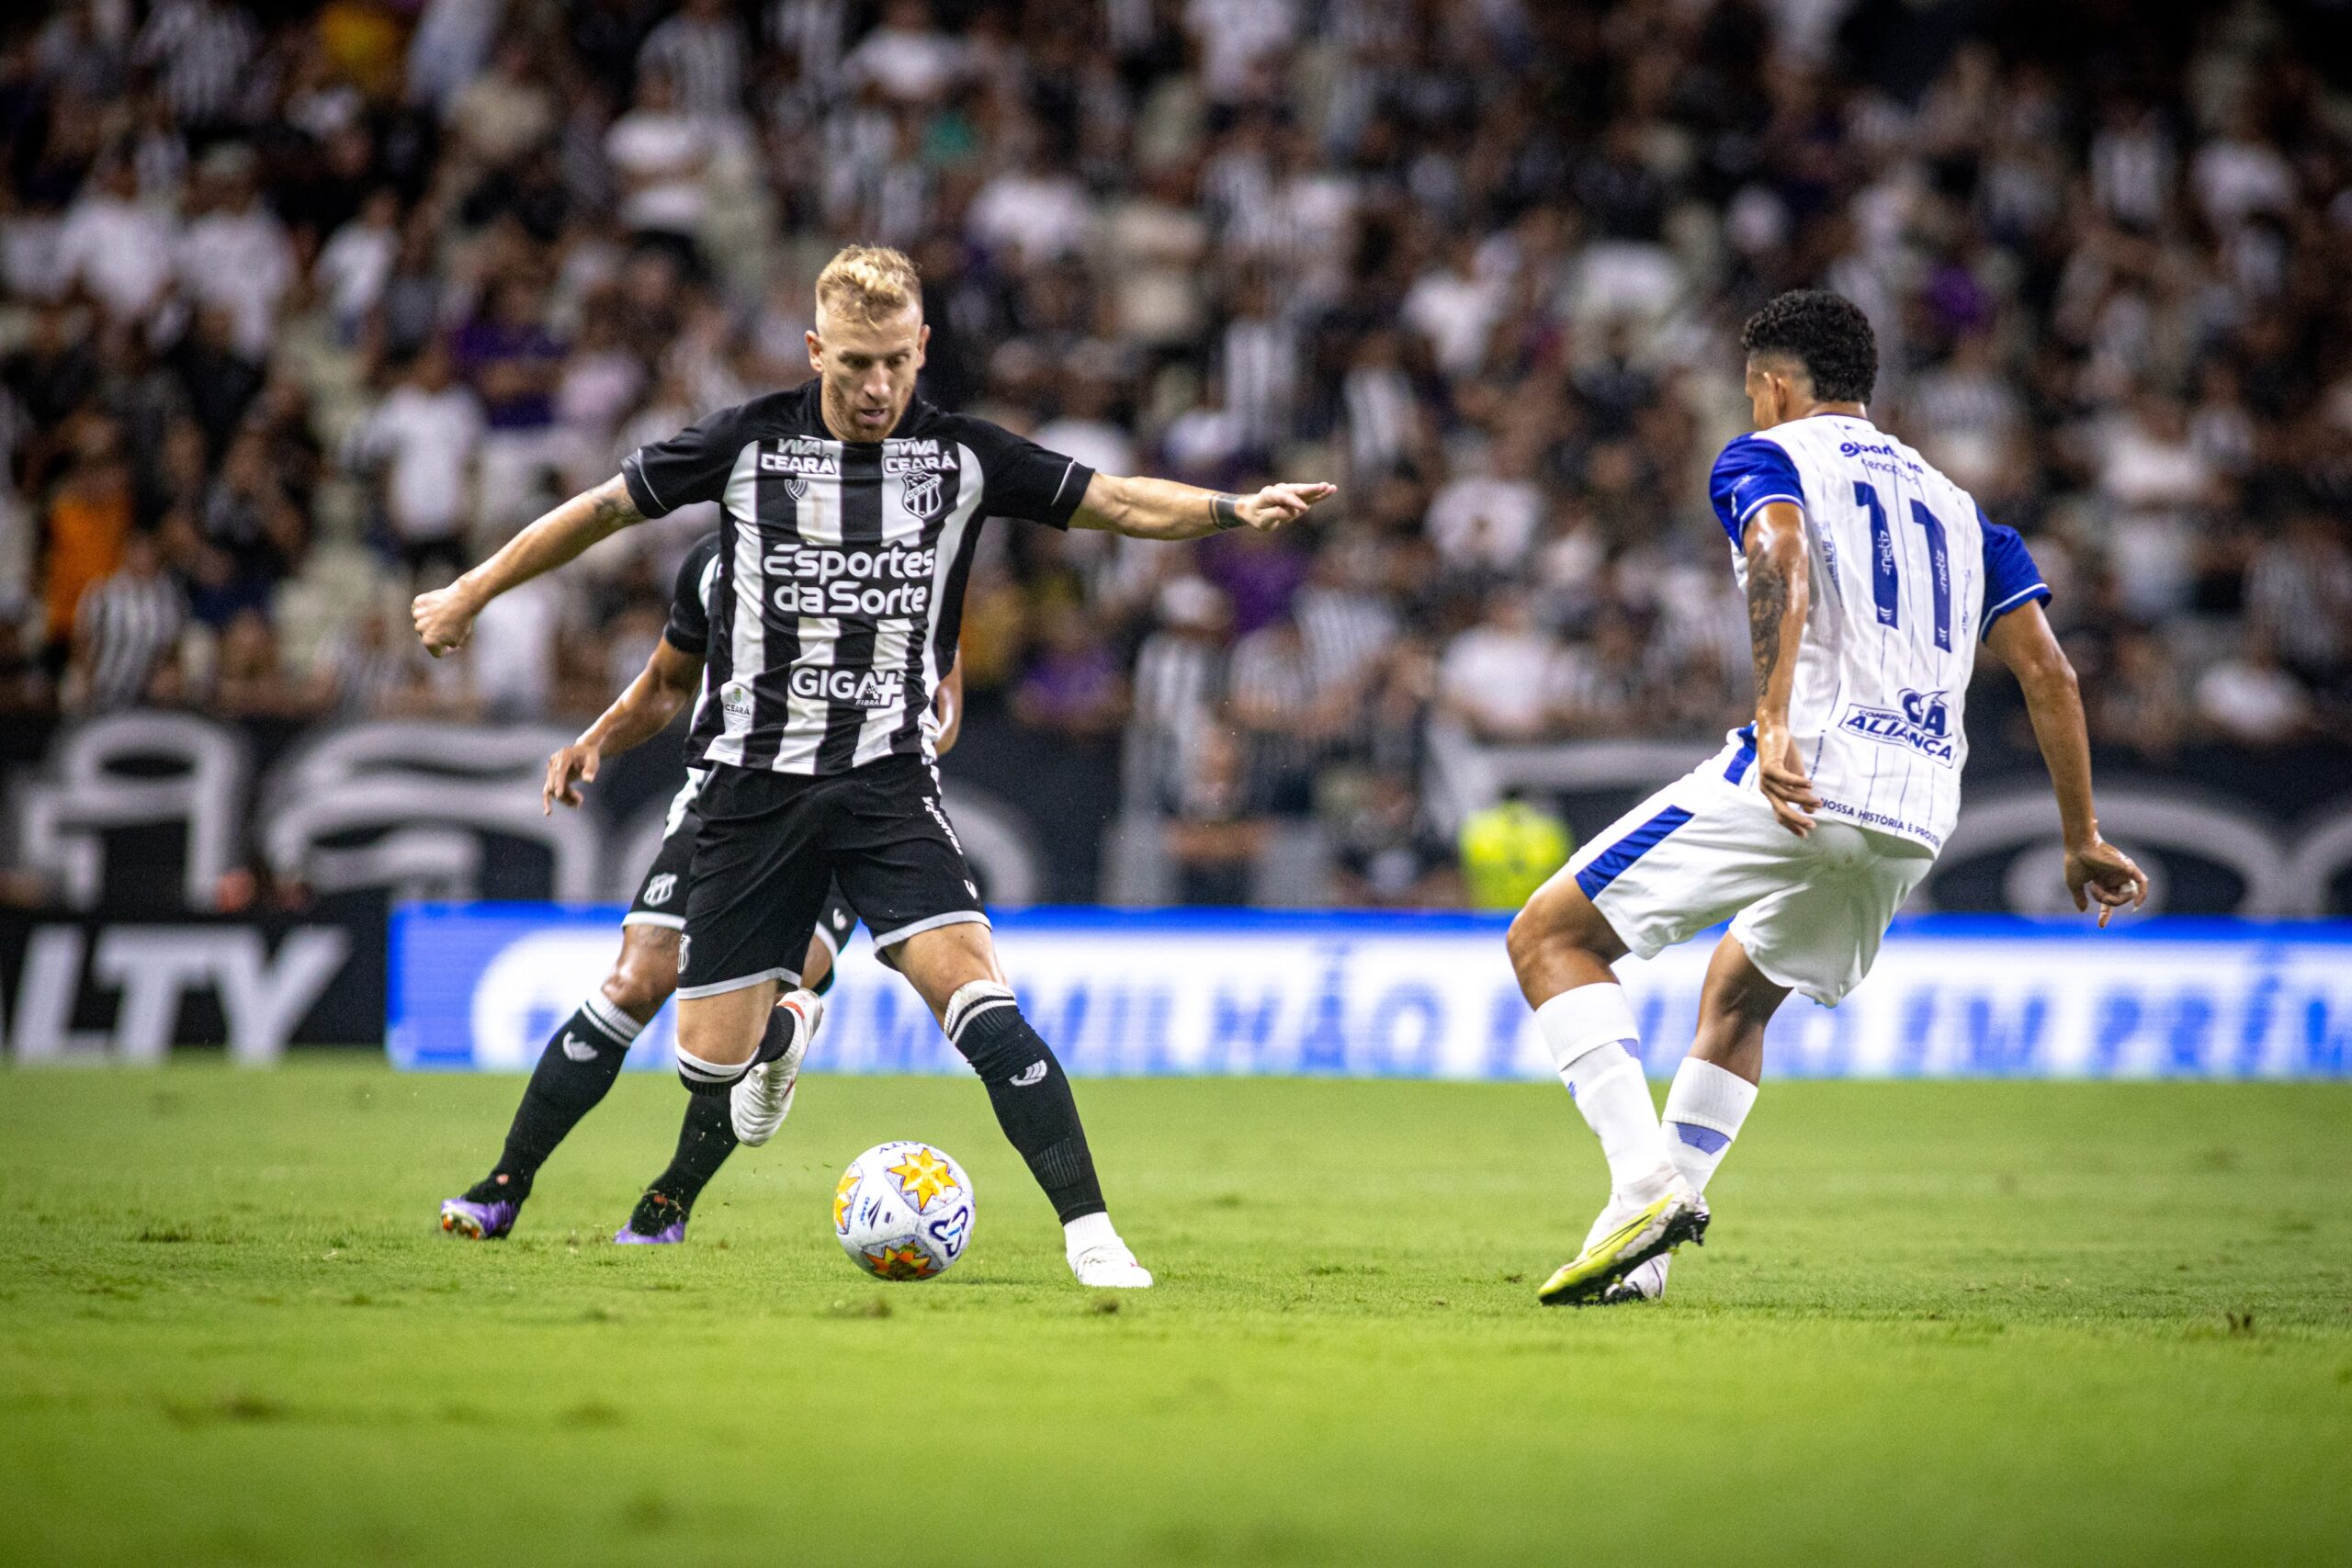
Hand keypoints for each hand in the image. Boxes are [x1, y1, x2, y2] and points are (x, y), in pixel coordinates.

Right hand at [412, 583, 478, 657]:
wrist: (463, 599)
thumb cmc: (462, 621)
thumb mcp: (458, 639)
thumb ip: (446, 643)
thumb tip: (441, 642)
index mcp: (429, 642)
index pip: (436, 652)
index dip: (448, 650)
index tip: (455, 644)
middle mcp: (419, 629)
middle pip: (428, 635)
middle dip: (438, 633)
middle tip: (450, 626)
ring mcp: (417, 615)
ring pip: (423, 621)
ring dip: (431, 620)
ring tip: (445, 614)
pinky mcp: (418, 603)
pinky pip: (421, 608)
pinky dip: (427, 608)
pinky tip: (438, 605)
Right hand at [543, 738, 602, 813]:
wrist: (584, 751)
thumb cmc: (590, 756)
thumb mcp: (593, 761)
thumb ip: (590, 770)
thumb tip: (588, 780)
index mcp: (564, 755)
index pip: (560, 771)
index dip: (559, 783)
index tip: (559, 795)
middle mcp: (554, 761)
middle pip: (555, 782)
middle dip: (566, 795)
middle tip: (581, 801)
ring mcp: (551, 769)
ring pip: (552, 789)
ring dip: (564, 798)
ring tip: (580, 802)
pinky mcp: (551, 777)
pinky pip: (549, 791)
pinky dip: (552, 800)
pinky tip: (548, 813)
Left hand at [1240, 482, 1336, 530]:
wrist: (1253, 509)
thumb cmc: (1256, 515)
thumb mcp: (1261, 520)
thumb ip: (1274, 515)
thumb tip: (1292, 512)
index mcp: (1268, 494)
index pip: (1283, 497)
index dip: (1293, 502)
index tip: (1303, 508)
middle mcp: (1280, 490)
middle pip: (1296, 489)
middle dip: (1309, 489)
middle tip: (1322, 486)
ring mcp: (1289, 492)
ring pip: (1304, 491)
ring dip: (1317, 489)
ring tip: (1330, 487)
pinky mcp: (1297, 497)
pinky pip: (1309, 496)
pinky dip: (1319, 494)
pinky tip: (1332, 489)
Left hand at [1753, 718, 1820, 836]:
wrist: (1774, 732)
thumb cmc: (1784, 755)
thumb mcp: (1795, 777)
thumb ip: (1800, 793)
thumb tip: (1810, 811)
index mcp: (1772, 793)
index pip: (1780, 815)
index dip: (1792, 825)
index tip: (1806, 834)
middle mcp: (1766, 789)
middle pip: (1781, 810)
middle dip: (1797, 820)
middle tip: (1812, 826)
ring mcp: (1766, 779)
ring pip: (1787, 795)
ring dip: (1804, 799)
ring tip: (1819, 802)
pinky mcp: (1769, 767)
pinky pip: (1785, 778)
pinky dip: (1798, 782)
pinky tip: (1810, 785)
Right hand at [2066, 836, 2148, 927]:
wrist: (2079, 847)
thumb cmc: (2075, 862)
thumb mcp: (2075, 884)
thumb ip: (2079, 897)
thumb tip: (2082, 910)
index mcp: (2102, 881)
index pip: (2108, 901)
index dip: (2105, 914)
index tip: (2101, 925)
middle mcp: (2114, 878)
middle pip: (2117, 900)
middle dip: (2106, 902)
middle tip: (2093, 890)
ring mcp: (2122, 874)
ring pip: (2126, 896)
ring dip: (2114, 899)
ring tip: (2099, 888)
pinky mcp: (2128, 868)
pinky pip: (2142, 884)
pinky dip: (2142, 894)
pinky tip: (2136, 904)